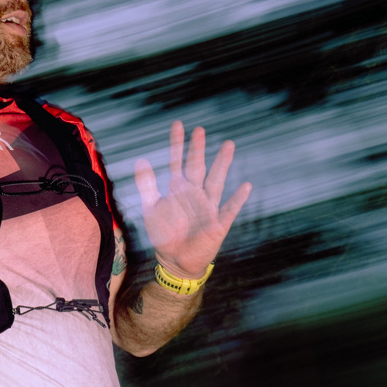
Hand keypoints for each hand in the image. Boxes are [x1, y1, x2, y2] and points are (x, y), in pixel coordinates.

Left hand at [132, 122, 250, 278]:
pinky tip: (246, 186)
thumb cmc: (165, 234)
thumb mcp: (151, 210)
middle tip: (200, 130)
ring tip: (228, 145)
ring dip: (222, 164)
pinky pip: (229, 209)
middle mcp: (195, 193)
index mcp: (179, 188)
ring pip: (216, 181)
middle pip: (198, 167)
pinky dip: (237, 199)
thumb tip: (141, 160)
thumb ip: (147, 186)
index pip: (178, 161)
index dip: (178, 144)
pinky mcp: (218, 224)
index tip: (179, 125)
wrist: (176, 261)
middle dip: (198, 150)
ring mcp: (208, 207)